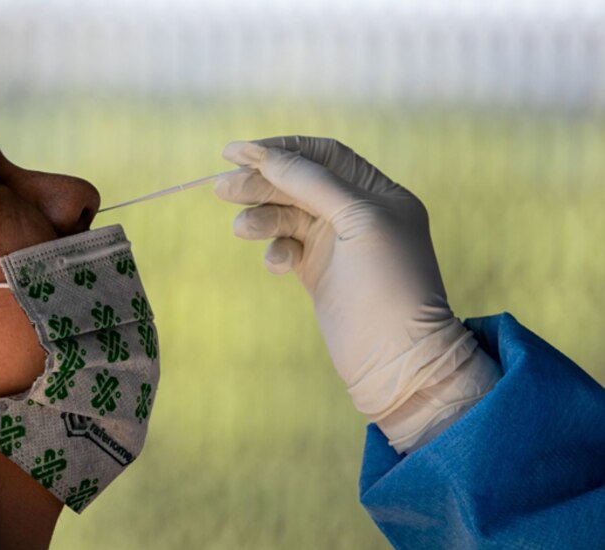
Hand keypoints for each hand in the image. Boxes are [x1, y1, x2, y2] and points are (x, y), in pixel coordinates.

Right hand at [215, 136, 499, 451]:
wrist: (398, 362)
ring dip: (261, 217)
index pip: (323, 155)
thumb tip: (267, 155)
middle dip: (261, 182)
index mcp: (379, 192)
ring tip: (241, 229)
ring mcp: (337, 244)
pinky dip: (275, 250)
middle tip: (222, 188)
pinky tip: (276, 264)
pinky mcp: (319, 273)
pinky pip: (286, 247)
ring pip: (287, 215)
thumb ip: (312, 183)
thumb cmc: (388, 286)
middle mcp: (358, 213)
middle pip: (299, 183)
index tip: (235, 151)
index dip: (280, 149)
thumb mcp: (356, 221)